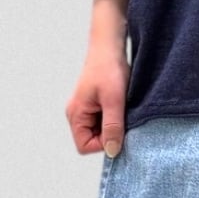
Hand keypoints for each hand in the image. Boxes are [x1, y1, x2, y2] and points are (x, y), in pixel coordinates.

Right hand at [67, 0, 131, 155]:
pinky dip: (115, 116)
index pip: (85, 146)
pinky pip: (105, 120)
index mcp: (75, 115)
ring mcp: (86, 109)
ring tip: (122, 107)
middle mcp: (77, 114)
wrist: (110, 46)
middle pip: (93, 140)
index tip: (118, 128)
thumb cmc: (108, 68)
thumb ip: (113, 127)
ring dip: (114, 124)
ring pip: (101, 130)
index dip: (103, 143)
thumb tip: (113, 151)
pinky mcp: (95, 104)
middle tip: (123, 116)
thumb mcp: (114, 101)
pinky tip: (121, 104)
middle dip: (110, 133)